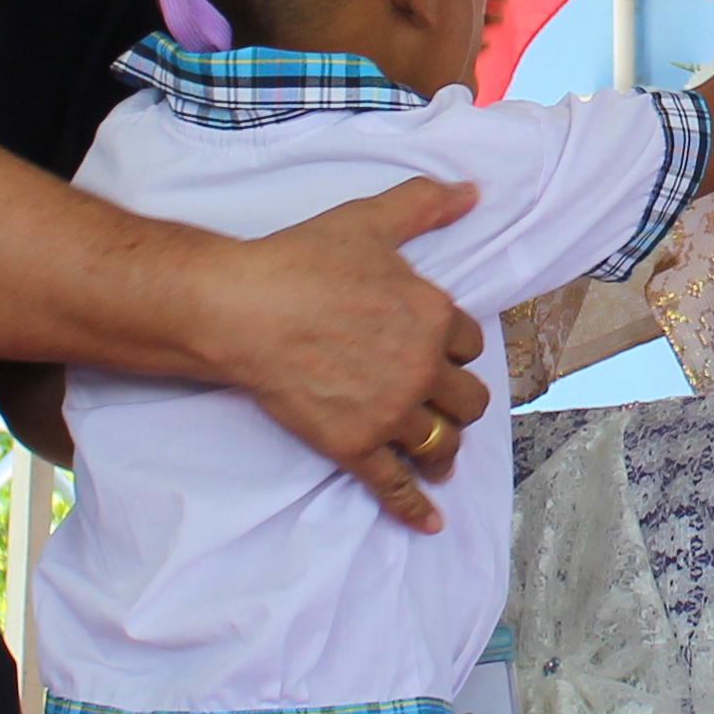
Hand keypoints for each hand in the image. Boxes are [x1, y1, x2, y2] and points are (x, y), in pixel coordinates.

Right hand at [203, 181, 488, 532]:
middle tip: (446, 406)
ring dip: (445, 452)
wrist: (243, 308)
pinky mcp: (355, 446)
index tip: (443, 352)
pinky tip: (428, 522)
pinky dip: (414, 508)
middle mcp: (422, 368)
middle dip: (459, 403)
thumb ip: (424, 205)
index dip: (456, 347)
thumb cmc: (302, 261)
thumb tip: (470, 191)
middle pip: (467, 400)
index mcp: (433, 316)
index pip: (470, 342)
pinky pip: (395, 484)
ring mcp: (390, 412)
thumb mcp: (369, 221)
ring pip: (440, 443)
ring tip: (441, 457)